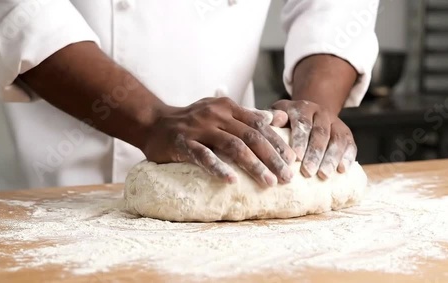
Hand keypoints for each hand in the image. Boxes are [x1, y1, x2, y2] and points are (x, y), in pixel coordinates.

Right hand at [140, 97, 296, 186]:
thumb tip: (275, 117)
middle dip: (272, 157)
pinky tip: (232, 181)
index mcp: (228, 107)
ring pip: (232, 146)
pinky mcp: (183, 143)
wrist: (154, 122)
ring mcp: (199, 128)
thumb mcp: (221, 112)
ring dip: (253, 165)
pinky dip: (218, 168)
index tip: (293, 159)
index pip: (259, 124)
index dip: (277, 142)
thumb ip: (247, 116)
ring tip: (269, 182)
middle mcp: (216, 115)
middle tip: (287, 177)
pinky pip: (203, 156)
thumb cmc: (192, 121)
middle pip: (251, 136)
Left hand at [271, 100, 356, 179]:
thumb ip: (273, 121)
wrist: (309, 115)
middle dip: (315, 154)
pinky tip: (342, 170)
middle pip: (320, 133)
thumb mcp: (277, 117)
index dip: (300, 140)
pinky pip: (350, 144)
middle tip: (308, 172)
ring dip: (331, 158)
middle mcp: (321, 112)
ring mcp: (336, 122)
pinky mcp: (347, 133)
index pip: (303, 122)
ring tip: (324, 175)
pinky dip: (347, 157)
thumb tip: (274, 124)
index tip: (297, 158)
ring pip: (337, 139)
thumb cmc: (286, 122)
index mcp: (302, 108)